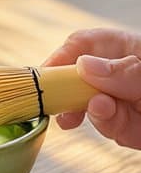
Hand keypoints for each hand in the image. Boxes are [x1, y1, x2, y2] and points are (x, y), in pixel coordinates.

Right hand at [44, 28, 140, 148]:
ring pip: (87, 107)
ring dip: (88, 111)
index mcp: (122, 47)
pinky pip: (107, 127)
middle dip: (65, 92)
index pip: (81, 45)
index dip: (60, 57)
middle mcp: (116, 74)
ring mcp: (119, 101)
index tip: (46, 76)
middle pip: (76, 77)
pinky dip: (108, 126)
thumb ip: (125, 71)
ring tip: (102, 109)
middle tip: (56, 103)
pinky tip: (118, 122)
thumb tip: (84, 65)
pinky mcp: (125, 127)